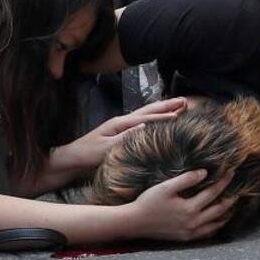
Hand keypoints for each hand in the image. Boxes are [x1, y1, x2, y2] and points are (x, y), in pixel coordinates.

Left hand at [56, 97, 187, 171]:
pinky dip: (155, 117)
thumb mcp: (106, 147)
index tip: (181, 112)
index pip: (147, 117)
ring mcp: (122, 126)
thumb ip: (126, 137)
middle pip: (149, 110)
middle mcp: (122, 121)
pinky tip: (161, 118)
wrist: (73, 158)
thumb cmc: (88, 154)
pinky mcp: (121, 133)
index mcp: (120, 123)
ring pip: (147, 114)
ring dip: (163, 109)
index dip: (164, 115)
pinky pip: (143, 122)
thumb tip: (145, 126)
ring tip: (179, 105)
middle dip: (168, 105)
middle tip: (186, 101)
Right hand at [125, 169, 236, 242]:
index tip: (231, 172)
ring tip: (232, 205)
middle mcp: (193, 222)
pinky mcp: (185, 238)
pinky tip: (217, 221)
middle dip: (229, 197)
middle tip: (238, 189)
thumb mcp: (165, 187)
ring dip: (226, 214)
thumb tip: (204, 173)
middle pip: (218, 209)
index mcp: (189, 208)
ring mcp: (190, 232)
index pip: (212, 192)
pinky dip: (215, 227)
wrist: (135, 222)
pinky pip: (207, 234)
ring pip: (215, 224)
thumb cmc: (148, 202)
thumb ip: (186, 179)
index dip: (223, 181)